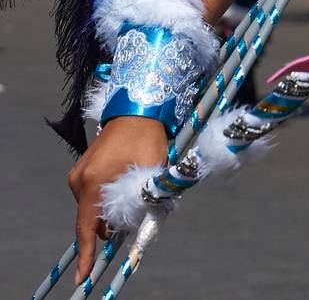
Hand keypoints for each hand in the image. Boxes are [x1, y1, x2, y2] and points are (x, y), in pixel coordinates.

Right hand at [67, 116, 167, 282]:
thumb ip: (144, 201)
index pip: (86, 227)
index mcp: (93, 182)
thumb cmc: (148, 139)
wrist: (136, 112)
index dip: (87, 254)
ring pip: (92, 208)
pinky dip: (106, 202)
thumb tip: (137, 229)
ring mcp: (78, 175)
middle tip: (130, 225)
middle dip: (108, 228)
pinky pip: (92, 196)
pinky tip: (123, 194)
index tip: (84, 276)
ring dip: (109, 213)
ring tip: (133, 202)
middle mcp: (79, 181)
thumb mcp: (151, 172)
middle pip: (90, 219)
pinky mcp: (82, 170)